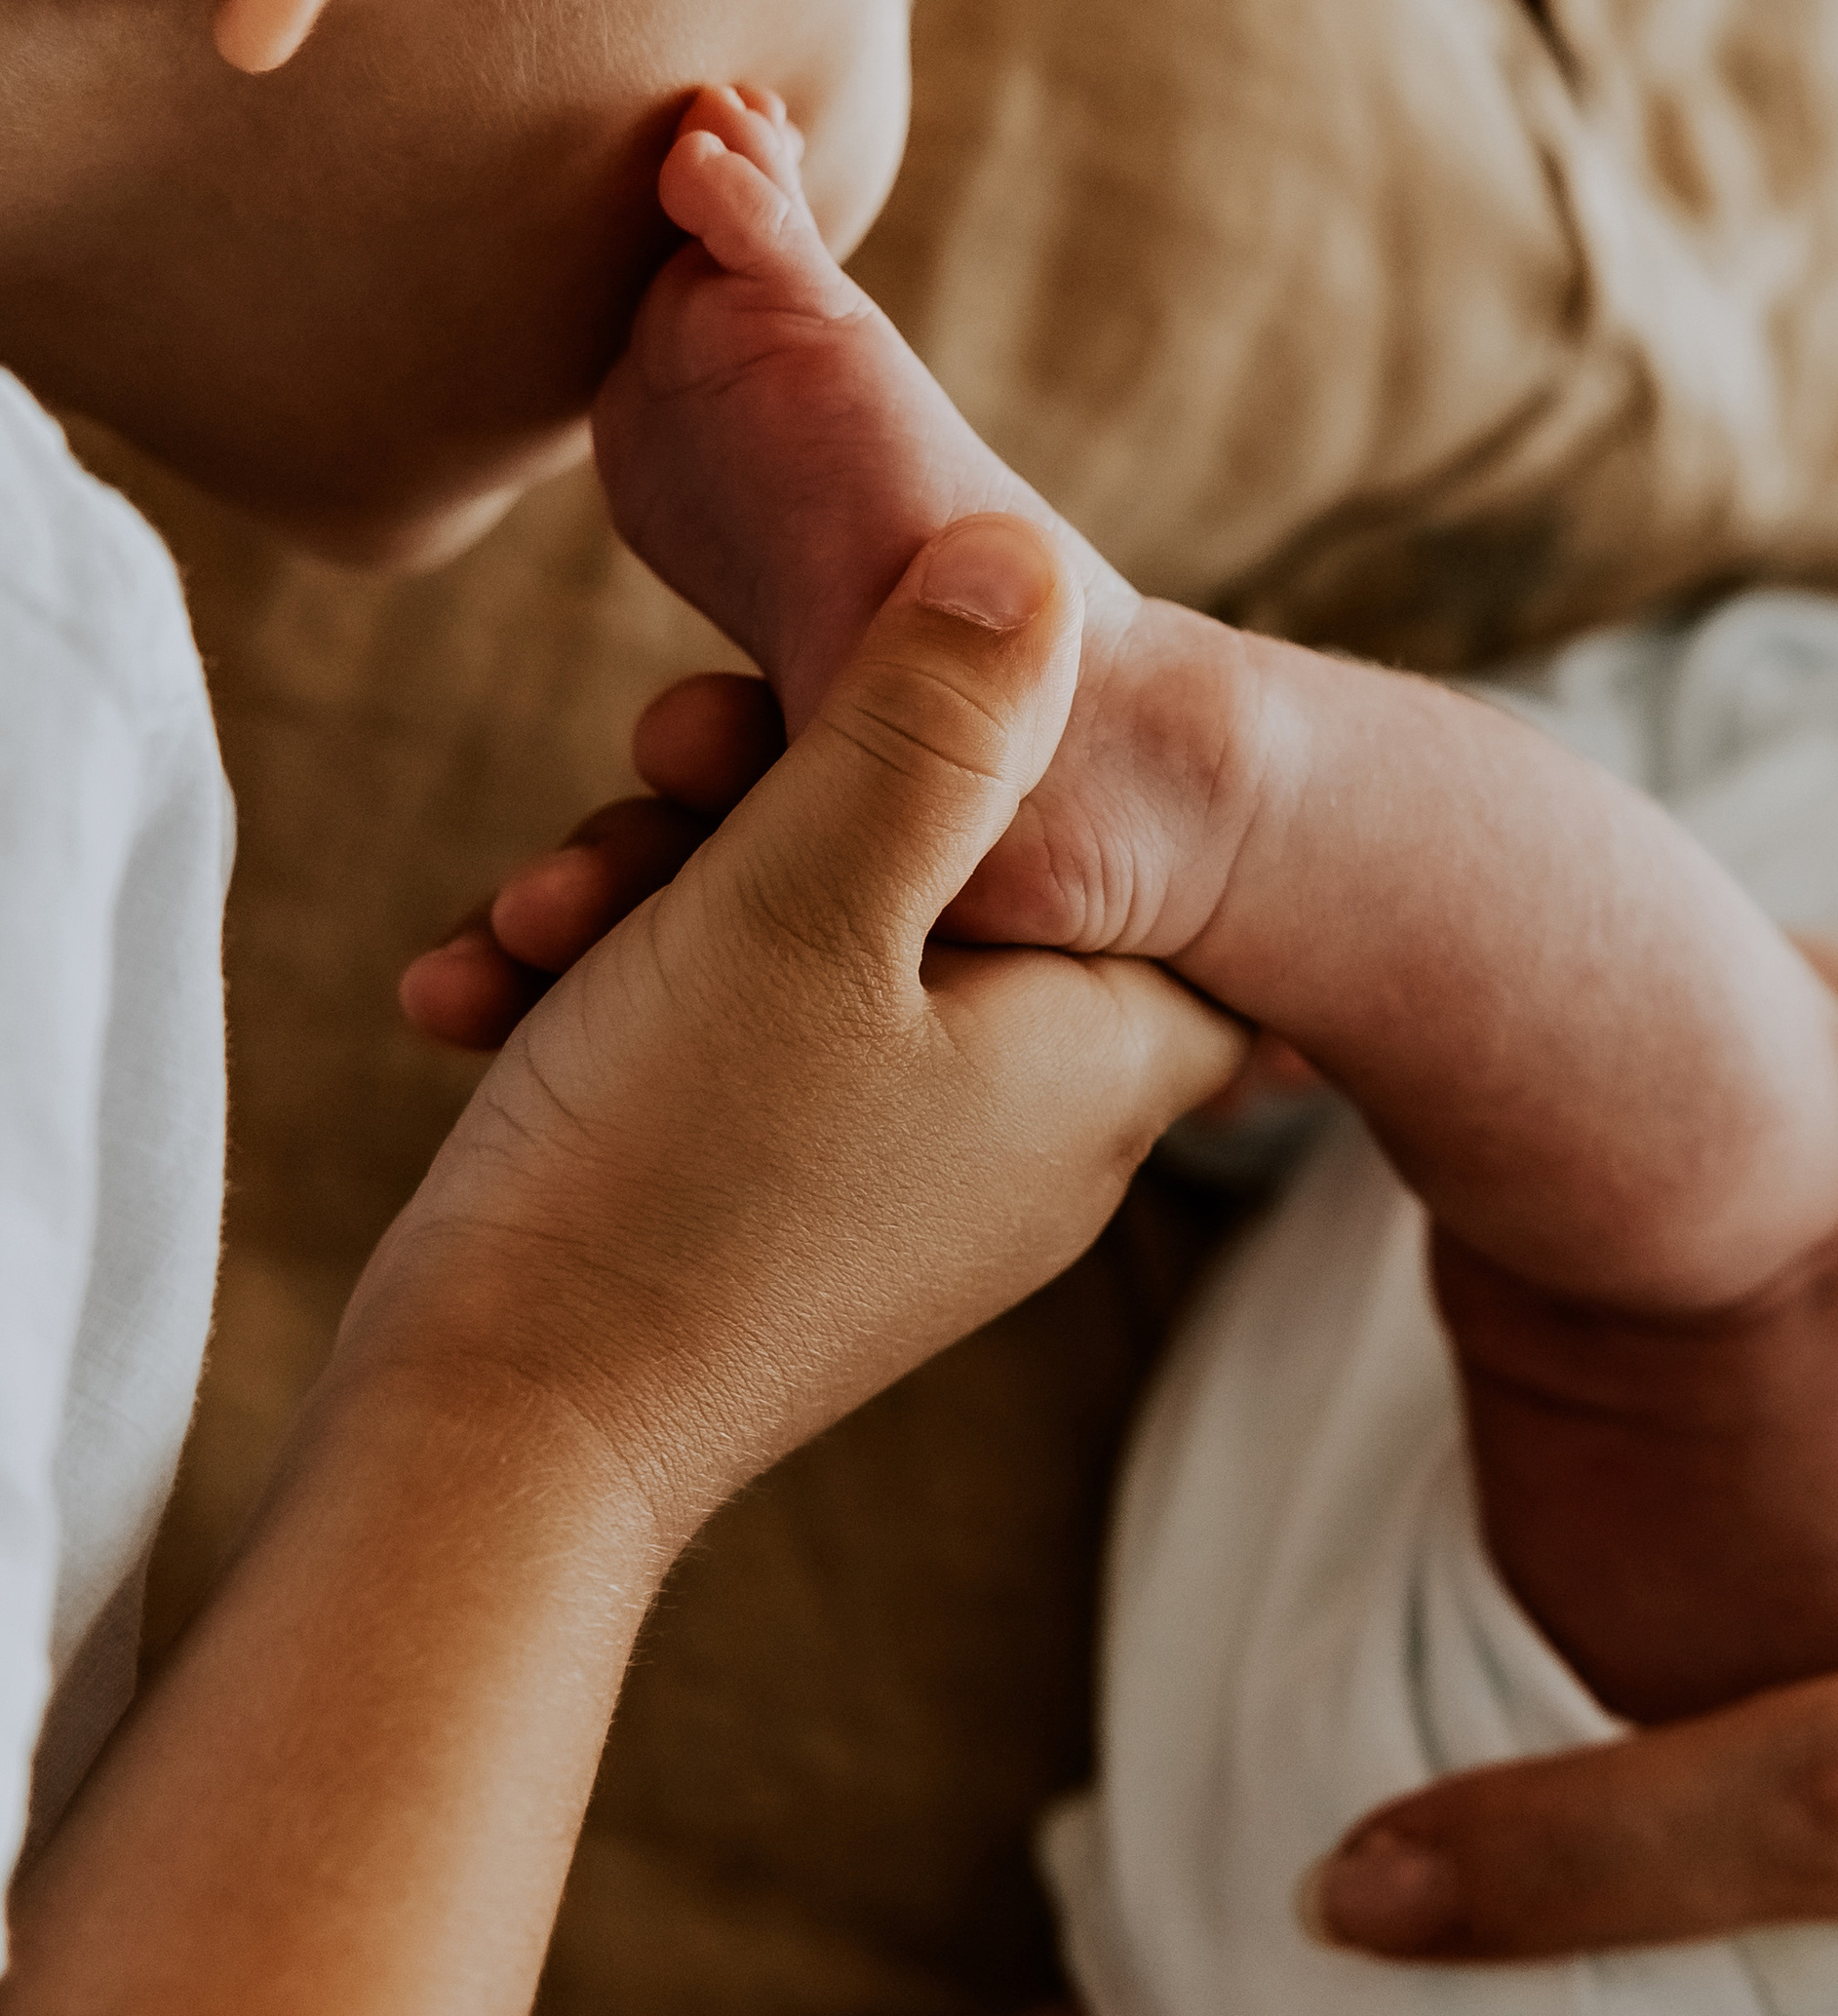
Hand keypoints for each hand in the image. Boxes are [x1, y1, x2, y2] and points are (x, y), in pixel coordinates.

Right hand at [359, 514, 1241, 1544]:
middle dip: (779, 796)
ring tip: (534, 911)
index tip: (926, 682)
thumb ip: (931, 725)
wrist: (485, 1450)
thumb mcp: (804, 898)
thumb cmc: (667, 1173)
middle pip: (955, 872)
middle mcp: (1033, 1128)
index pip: (1179, 863)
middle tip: (656, 756)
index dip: (1069, 742)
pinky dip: (617, 997)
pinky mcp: (778, 1213)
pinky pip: (726, 1046)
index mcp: (1096, 1052)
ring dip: (661, 895)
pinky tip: (479, 987)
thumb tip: (1039, 565)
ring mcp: (903, 1179)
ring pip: (808, 946)